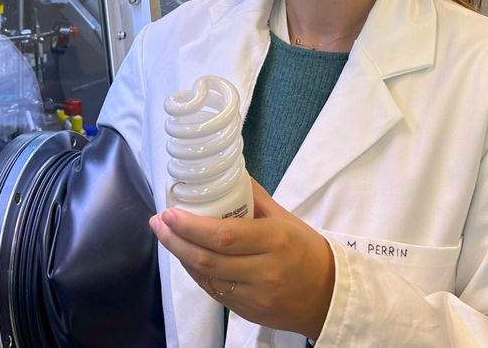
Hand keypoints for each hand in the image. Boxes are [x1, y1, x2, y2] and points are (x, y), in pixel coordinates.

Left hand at [149, 179, 335, 338]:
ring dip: (181, 256)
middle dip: (175, 240)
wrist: (329, 297)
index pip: (224, 235)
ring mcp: (254, 295)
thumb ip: (254, 198)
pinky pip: (214, 291)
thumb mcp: (286, 219)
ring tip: (167, 236)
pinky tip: (186, 256)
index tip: (169, 212)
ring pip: (206, 277)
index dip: (190, 226)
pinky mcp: (247, 312)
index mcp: (275, 240)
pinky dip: (196, 272)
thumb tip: (228, 174)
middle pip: (208, 258)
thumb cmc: (307, 251)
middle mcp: (264, 270)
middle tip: (158, 222)